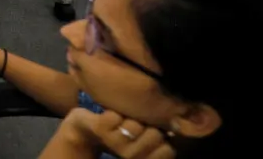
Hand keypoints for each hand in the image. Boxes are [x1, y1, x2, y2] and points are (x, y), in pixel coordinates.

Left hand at [50, 109, 174, 158]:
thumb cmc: (121, 132)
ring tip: (120, 123)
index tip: (149, 134)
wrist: (85, 129)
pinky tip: (107, 118)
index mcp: (143, 158)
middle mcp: (131, 157)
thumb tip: (181, 125)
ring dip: (129, 118)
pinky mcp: (101, 129)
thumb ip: (161, 134)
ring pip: (136, 124)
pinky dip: (113, 112)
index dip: (162, 138)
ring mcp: (115, 144)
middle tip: (132, 128)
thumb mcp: (143, 137)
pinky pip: (117, 115)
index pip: (169, 150)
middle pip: (155, 135)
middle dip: (146, 125)